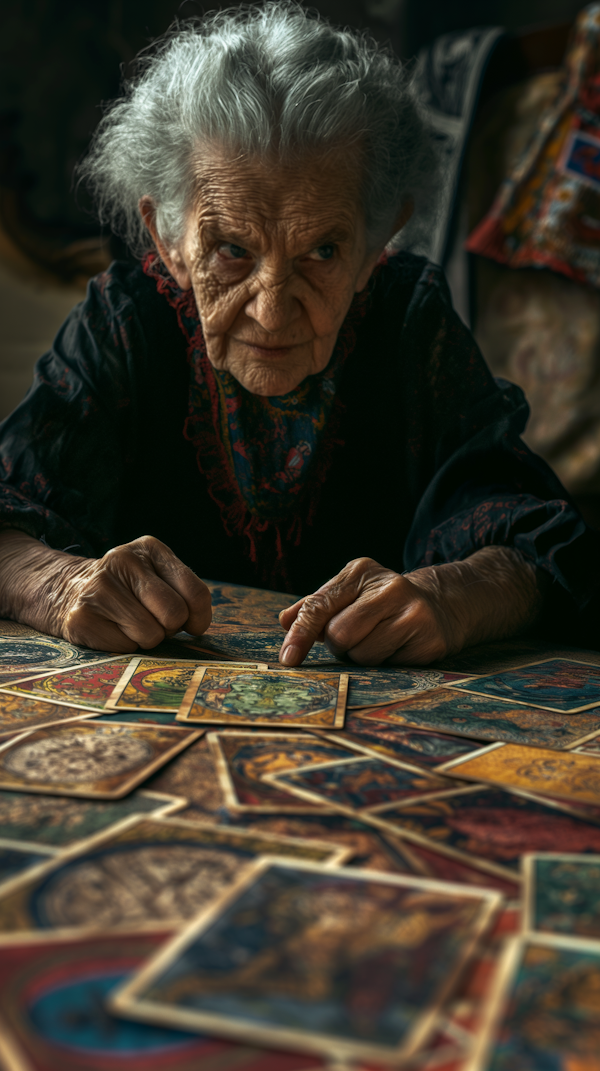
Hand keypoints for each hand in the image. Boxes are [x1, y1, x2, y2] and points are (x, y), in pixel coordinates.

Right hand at [0, 531, 211, 651]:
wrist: (66, 591)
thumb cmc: (126, 590)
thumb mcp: (156, 576)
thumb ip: (184, 593)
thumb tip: (197, 624)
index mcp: (150, 549)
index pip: (194, 592)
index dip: (198, 617)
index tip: (190, 624)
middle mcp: (123, 560)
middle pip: (174, 614)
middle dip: (169, 628)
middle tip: (153, 622)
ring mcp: (99, 587)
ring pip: (151, 635)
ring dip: (145, 639)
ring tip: (128, 623)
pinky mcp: (81, 616)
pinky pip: (125, 647)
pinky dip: (123, 646)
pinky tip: (110, 629)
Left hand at [278, 550, 540, 666]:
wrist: (443, 604)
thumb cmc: (382, 603)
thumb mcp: (349, 593)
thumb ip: (316, 606)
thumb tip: (285, 621)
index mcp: (361, 571)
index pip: (320, 606)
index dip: (301, 634)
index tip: (288, 659)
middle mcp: (388, 586)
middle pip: (339, 636)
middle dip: (341, 646)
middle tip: (357, 637)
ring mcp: (413, 612)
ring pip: (363, 655)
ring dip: (363, 657)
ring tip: (381, 640)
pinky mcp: (430, 639)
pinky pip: (389, 666)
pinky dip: (388, 663)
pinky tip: (401, 647)